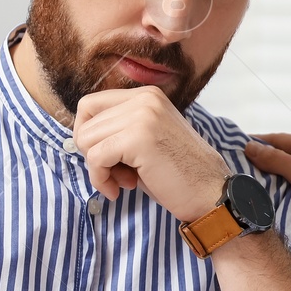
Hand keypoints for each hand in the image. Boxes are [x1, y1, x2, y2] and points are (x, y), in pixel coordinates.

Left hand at [73, 87, 229, 221]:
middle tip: (118, 175)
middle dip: (93, 155)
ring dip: (97, 169)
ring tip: (123, 182)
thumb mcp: (146, 140)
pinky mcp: (139, 138)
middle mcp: (145, 99)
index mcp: (147, 95)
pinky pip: (95, 158)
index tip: (107, 158)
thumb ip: (118, 130)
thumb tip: (79, 135)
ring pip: (86, 140)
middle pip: (85, 123)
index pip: (90, 105)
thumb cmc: (178, 174)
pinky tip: (120, 190)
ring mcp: (143, 116)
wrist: (212, 194)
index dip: (89, 136)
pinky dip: (101, 179)